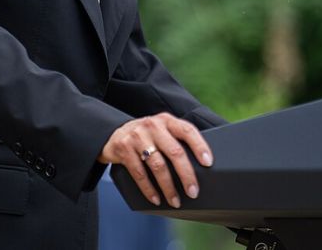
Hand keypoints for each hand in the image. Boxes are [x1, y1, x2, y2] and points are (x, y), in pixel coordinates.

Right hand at [99, 112, 213, 208]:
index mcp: (166, 120)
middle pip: (175, 152)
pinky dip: (149, 189)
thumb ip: (176, 140)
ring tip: (175, 200)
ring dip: (168, 187)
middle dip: (186, 175)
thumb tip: (201, 166)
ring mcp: (137, 137)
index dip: (199, 146)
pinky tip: (156, 198)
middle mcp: (152, 126)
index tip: (208, 163)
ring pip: (158, 166)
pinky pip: (140, 174)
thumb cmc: (145, 136)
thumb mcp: (161, 131)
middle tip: (193, 191)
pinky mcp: (124, 149)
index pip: (187, 130)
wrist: (113, 134)